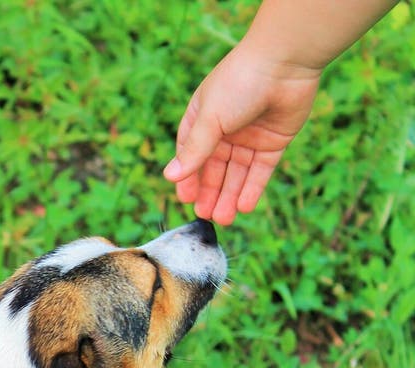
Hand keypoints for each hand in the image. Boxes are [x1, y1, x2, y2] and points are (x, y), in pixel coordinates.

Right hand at [163, 42, 320, 224]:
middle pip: (215, 170)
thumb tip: (170, 177)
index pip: (191, 156)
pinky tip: (245, 207)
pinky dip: (252, 189)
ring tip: (224, 219)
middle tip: (206, 215)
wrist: (286, 61)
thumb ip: (194, 151)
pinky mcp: (273, 143)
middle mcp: (225, 131)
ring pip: (237, 175)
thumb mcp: (210, 118)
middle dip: (210, 193)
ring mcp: (249, 138)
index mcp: (203, 120)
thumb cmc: (240, 82)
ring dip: (230, 197)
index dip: (189, 178)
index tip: (187, 199)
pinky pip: (260, 172)